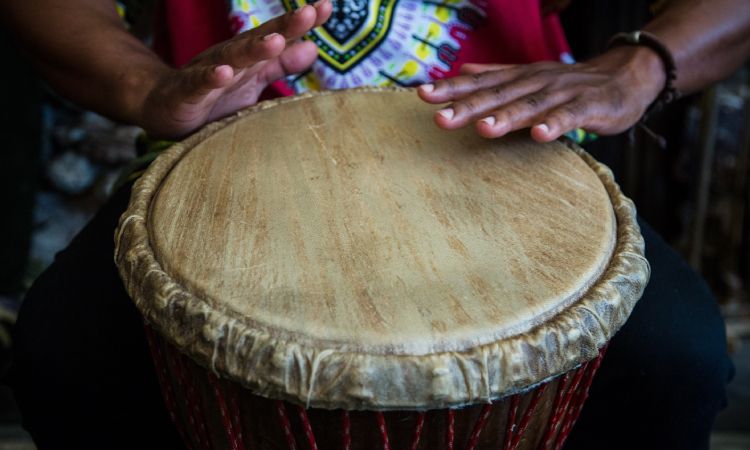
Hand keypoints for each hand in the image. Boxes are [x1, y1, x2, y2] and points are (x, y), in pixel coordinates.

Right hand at [139, 0, 331, 138]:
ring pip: (232, 58)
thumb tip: (313, 47)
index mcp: (248, 55)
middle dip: (284, 26)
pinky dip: (211, 78)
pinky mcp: (187, 92)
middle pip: (260, 39)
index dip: (300, 22)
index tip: (328, 7)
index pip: (278, 34)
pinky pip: (199, 84)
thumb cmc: (215, 94)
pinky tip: (223, 73)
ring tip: (275, 41)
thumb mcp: (252, 79)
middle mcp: (230, 57)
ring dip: (254, 48)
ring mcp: (208, 72)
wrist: (163, 105)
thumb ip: (281, 64)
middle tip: (309, 13)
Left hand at [417, 46, 665, 141]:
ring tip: (482, 129)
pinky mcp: (588, 106)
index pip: (480, 82)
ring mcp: (561, 93)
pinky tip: (539, 135)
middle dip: (468, 106)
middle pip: (498, 95)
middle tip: (441, 118)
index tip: (423, 95)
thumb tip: (462, 70)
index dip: (452, 88)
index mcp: (519, 77)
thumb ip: (496, 75)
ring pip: (530, 105)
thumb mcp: (530, 76)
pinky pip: (570, 116)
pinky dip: (555, 124)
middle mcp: (535, 82)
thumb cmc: (570, 83)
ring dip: (506, 116)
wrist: (625, 75)